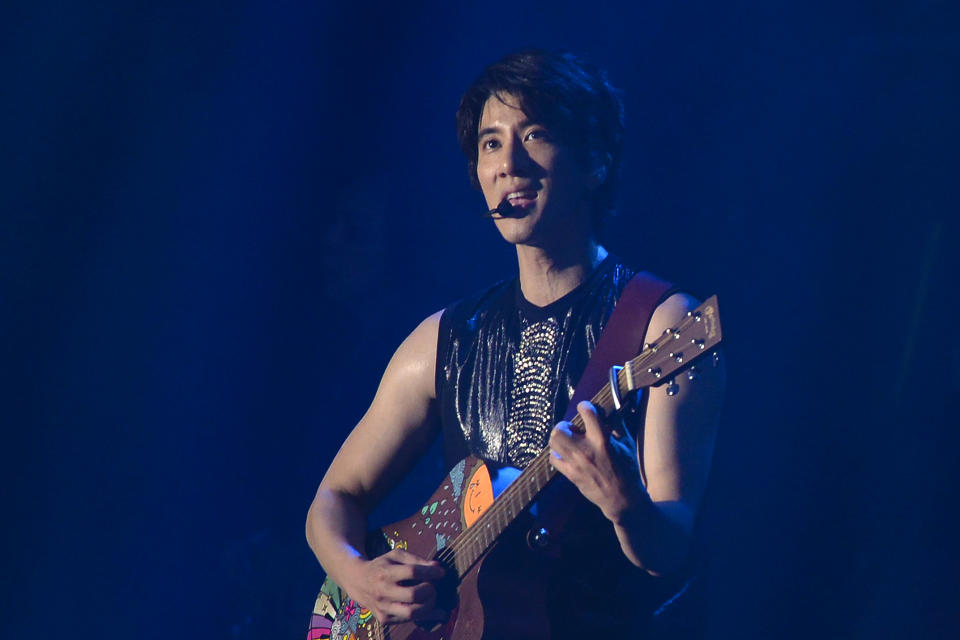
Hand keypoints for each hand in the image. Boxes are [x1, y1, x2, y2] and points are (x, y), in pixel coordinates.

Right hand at [344, 548, 446, 624]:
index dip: (430, 572)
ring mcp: (383, 607)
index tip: (441, 572)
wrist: (359, 581)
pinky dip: (424, 616)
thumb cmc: (382, 566)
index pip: (412, 572)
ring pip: (412, 612)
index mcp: (385, 572)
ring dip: (429, 606)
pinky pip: (409, 620)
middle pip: (413, 594)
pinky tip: (434, 611)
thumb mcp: (396, 556)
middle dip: (430, 590)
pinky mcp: (385, 619)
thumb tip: (438, 567)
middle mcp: (382, 591)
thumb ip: (417, 560)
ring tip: (432, 598)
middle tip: (433, 587)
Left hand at [548, 401, 645, 523]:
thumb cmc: (628, 470)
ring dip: (559, 438)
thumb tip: (611, 407)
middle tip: (573, 429)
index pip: (587, 413)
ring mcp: (576, 463)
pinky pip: (554, 459)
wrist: (622, 498)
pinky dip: (557, 454)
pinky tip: (567, 454)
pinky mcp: (571, 475)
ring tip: (568, 440)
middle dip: (564, 425)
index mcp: (602, 440)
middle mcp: (586, 450)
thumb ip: (617, 424)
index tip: (586, 408)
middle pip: (560, 429)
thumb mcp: (627, 444)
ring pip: (554, 442)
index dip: (584, 406)